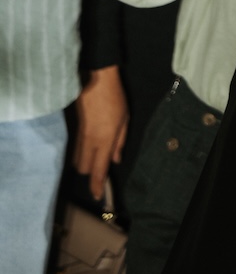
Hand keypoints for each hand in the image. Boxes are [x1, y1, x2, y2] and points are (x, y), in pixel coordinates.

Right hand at [73, 66, 127, 199]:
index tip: (97, 196)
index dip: (97, 185)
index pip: (98, 169)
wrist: (95, 78)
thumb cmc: (114, 97)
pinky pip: (74, 148)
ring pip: (76, 160)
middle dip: (89, 173)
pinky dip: (80, 152)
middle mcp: (89, 141)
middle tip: (99, 170)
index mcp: (104, 140)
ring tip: (94, 158)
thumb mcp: (125, 119)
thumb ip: (120, 142)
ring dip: (84, 163)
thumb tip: (116, 160)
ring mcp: (78, 135)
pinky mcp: (73, 129)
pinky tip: (88, 146)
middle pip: (83, 169)